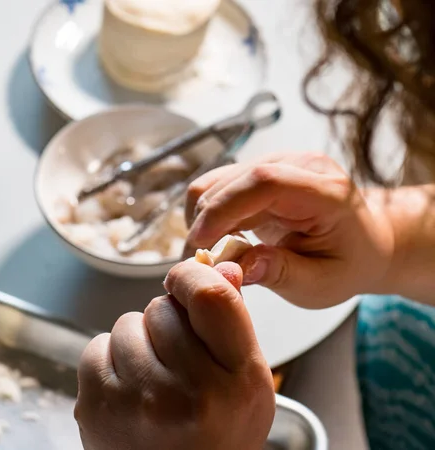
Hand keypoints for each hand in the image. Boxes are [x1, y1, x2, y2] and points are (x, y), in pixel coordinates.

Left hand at [74, 261, 274, 449]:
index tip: (186, 281)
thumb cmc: (217, 434)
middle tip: (178, 357)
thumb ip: (233, 321)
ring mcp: (135, 403)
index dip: (192, 276)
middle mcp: (185, 394)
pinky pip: (96, 347)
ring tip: (153, 378)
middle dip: (167, 321)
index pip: (209, 296)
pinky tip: (129, 388)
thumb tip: (218, 265)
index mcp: (236, 383)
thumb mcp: (247, 382)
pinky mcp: (95, 408)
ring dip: (138, 340)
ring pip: (126, 324)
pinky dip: (110, 359)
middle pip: (161, 307)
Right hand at [184, 153, 394, 307]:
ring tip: (215, 253)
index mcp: (326, 192)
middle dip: (206, 222)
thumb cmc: (346, 264)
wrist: (363, 241)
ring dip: (202, 218)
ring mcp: (277, 162)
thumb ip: (280, 273)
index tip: (200, 243)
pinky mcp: (259, 168)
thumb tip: (234, 266)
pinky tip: (222, 238)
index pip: (265, 182)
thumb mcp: (321, 283)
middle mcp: (299, 165)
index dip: (225, 208)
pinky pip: (216, 186)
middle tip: (205, 264)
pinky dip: (208, 214)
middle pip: (231, 181)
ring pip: (215, 181)